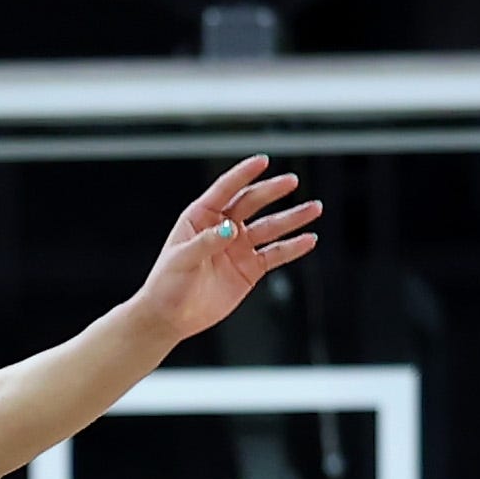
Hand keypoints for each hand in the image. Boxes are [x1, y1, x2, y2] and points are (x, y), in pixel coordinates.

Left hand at [131, 157, 323, 341]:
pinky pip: (275, 254)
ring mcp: (238, 247)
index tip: (262, 161)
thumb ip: (205, 242)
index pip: (225, 190)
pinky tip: (308, 239)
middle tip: (291, 181)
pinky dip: (292, 247)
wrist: (169, 318)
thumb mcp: (181, 260)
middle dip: (272, 191)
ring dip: (292, 218)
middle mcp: (223, 228)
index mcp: (200, 218)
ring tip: (314, 208)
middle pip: (252, 203)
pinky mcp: (249, 269)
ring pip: (269, 227)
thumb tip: (230, 229)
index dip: (243, 174)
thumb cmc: (166, 285)